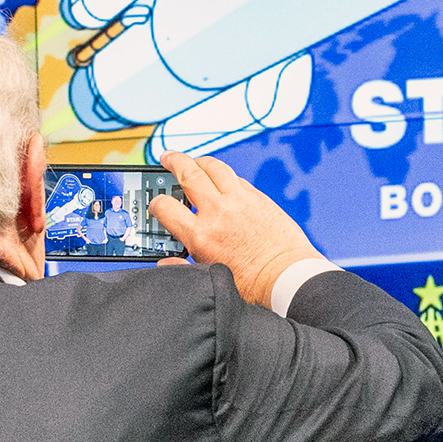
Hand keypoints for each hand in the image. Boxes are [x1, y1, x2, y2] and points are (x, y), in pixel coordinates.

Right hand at [150, 150, 320, 307]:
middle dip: (173, 161)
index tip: (157, 204)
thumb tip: (165, 263)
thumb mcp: (209, 275)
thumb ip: (182, 266)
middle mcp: (218, 212)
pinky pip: (236, 178)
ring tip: (193, 161)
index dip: (155, 203)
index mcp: (200, 234)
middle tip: (166, 158)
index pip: (165, 207)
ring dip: (200, 161)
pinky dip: (224, 175)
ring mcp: (240, 200)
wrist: (287, 276)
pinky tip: (221, 180)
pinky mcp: (259, 198)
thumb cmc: (252, 283)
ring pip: (215, 168)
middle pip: (188, 173)